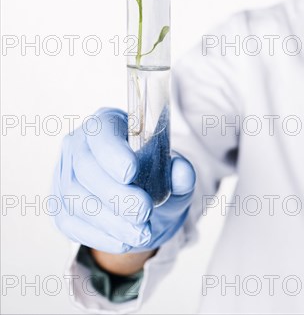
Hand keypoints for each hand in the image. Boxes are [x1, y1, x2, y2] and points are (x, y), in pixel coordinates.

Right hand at [52, 107, 195, 252]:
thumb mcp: (175, 175)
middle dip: (116, 194)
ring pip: (77, 199)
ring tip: (142, 233)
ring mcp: (65, 176)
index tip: (131, 172)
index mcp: (108, 123)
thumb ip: (181, 173)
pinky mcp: (60, 206)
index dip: (112, 152)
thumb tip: (182, 171)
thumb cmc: (157, 177)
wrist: (145, 204)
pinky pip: (72, 224)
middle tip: (144, 212)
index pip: (101, 131)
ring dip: (111, 220)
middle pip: (86, 169)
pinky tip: (124, 241)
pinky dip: (100, 236)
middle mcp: (79, 144)